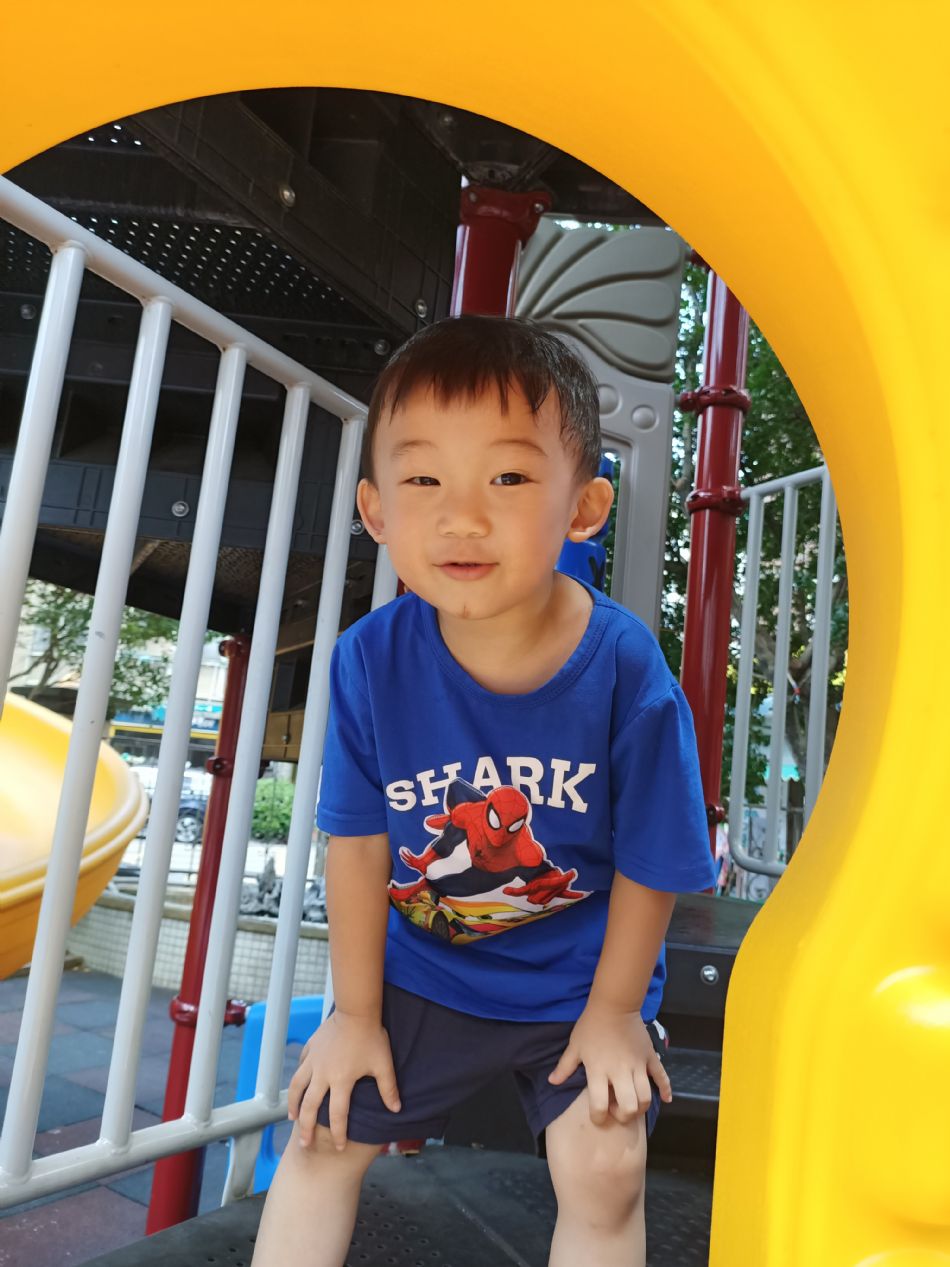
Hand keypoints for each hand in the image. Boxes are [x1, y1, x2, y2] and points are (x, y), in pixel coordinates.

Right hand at [287, 1010, 400, 1149]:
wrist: (356, 1010)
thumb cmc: (371, 1037)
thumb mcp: (383, 1064)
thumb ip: (388, 1088)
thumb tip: (397, 1109)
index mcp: (341, 1080)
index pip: (338, 1115)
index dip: (338, 1134)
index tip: (338, 1147)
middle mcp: (323, 1074)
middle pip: (310, 1107)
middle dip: (307, 1128)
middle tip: (305, 1143)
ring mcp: (314, 1060)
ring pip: (297, 1087)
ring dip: (294, 1105)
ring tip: (293, 1118)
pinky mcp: (310, 1048)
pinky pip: (300, 1067)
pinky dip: (298, 1079)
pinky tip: (297, 1086)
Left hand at [547, 1003, 671, 1125]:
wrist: (614, 1004)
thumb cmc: (591, 1025)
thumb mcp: (575, 1046)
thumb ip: (565, 1066)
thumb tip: (552, 1082)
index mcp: (599, 1071)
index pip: (600, 1105)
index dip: (598, 1117)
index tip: (598, 1117)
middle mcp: (620, 1072)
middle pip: (628, 1106)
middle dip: (623, 1116)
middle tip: (617, 1110)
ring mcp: (638, 1065)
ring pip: (646, 1097)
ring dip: (640, 1107)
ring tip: (632, 1104)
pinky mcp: (650, 1057)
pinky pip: (662, 1077)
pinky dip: (666, 1089)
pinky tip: (666, 1099)